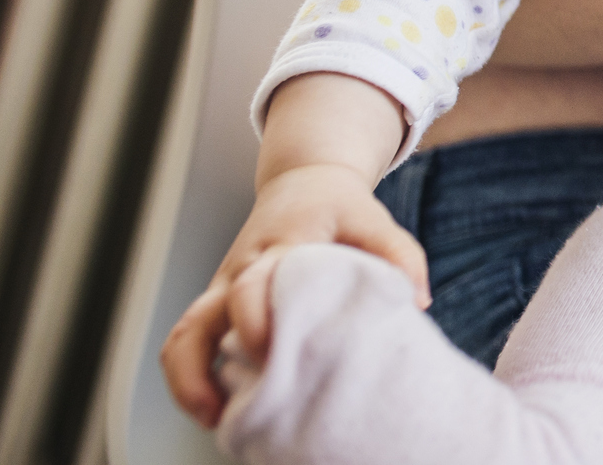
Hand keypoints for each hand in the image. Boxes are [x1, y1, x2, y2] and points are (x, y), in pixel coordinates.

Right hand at [160, 162, 426, 428]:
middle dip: (207, 364)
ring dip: (188, 380)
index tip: (266, 351)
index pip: (251, 284)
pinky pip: (188, 343)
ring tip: (214, 420)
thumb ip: (399, 254)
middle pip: (200, 318)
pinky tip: (218, 411)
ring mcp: (222, 291)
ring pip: (184, 335)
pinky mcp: (219, 307)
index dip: (252, 319)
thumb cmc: (340, 208)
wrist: (304, 182)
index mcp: (278, 249)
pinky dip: (193, 377)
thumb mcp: (373, 219)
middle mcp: (239, 272)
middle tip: (235, 403)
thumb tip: (419, 301)